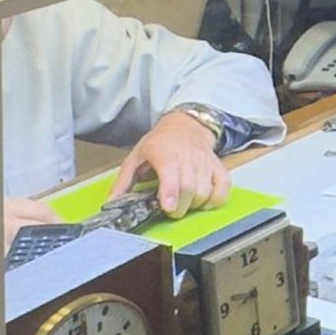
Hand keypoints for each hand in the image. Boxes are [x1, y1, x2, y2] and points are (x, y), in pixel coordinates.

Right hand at [0, 199, 59, 302]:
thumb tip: (27, 226)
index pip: (39, 211)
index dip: (54, 223)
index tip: (60, 231)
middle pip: (38, 236)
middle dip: (46, 246)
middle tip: (47, 254)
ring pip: (25, 260)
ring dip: (28, 266)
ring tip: (22, 270)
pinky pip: (4, 281)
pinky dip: (8, 283)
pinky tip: (4, 284)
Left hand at [109, 111, 230, 218]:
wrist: (186, 124)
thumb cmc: (160, 143)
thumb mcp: (136, 156)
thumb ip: (123, 182)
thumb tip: (111, 204)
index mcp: (163, 152)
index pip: (171, 172)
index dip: (171, 192)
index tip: (169, 207)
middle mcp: (186, 155)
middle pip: (189, 187)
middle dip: (180, 207)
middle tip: (171, 210)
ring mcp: (204, 161)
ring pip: (205, 190)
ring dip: (195, 204)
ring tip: (185, 202)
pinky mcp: (218, 165)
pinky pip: (224, 186)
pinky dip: (216, 199)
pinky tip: (205, 201)